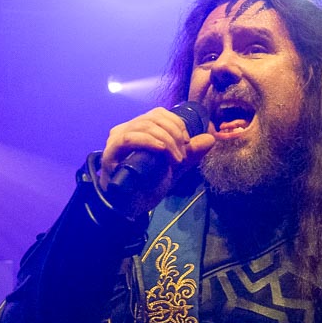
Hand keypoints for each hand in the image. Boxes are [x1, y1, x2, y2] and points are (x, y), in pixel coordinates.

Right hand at [98, 107, 215, 216]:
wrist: (132, 208)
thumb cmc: (148, 186)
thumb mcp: (174, 167)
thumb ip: (190, 153)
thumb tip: (210, 139)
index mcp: (139, 129)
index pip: (158, 114)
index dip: (176, 123)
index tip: (188, 141)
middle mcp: (126, 130)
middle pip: (153, 118)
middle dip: (174, 133)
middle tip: (182, 154)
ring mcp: (116, 140)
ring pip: (144, 126)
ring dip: (166, 140)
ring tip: (176, 159)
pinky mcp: (111, 152)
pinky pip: (129, 139)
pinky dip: (148, 141)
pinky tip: (161, 150)